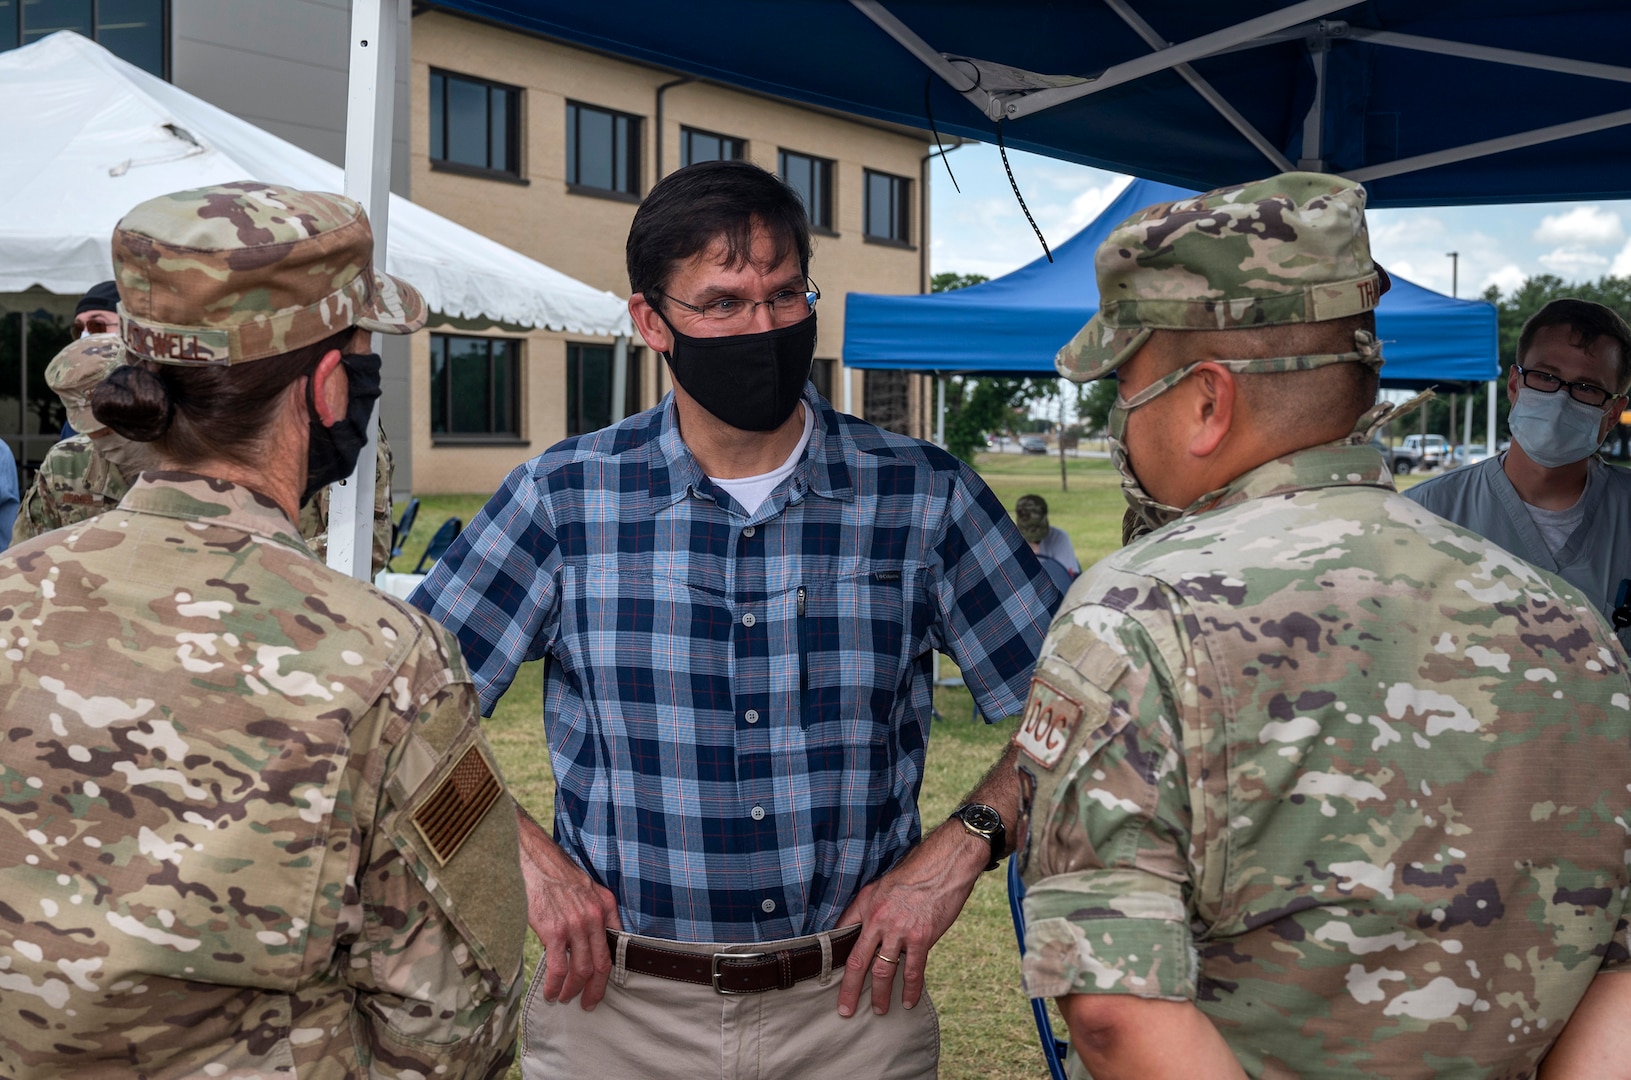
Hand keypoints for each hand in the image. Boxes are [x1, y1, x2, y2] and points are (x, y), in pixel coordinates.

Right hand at [516, 810, 622, 1009]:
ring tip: (564, 998)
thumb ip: (591, 910)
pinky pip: (559, 967)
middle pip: (600, 964)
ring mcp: (575, 924)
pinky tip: (550, 991)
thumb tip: (587, 939)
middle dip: (594, 989)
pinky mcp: (554, 930)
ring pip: (581, 970)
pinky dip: (555, 985)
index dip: (607, 972)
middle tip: (588, 1003)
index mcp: (605, 905)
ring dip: (572, 990)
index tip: (600, 985)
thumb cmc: (552, 872)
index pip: (612, 947)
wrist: (530, 856)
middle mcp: (594, 916)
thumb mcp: (583, 887)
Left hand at [834, 821, 986, 1016]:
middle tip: (845, 1010)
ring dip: (879, 994)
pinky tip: (907, 1001)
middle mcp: (879, 921)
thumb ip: (866, 907)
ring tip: (878, 1010)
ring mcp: (900, 931)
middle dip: (849, 990)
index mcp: (866, 907)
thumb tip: (852, 926)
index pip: (842, 937)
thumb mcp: (880, 884)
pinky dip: (910, 989)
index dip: (834, 958)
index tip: (827, 977)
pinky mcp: (921, 938)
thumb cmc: (913, 872)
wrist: (942, 866)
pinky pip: (913, 970)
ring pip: (884, 971)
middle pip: (858, 962)